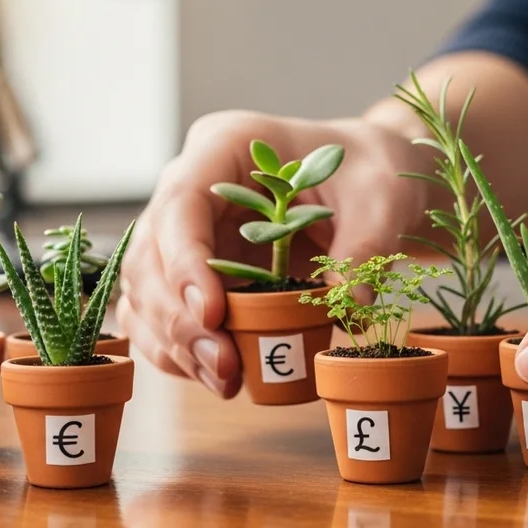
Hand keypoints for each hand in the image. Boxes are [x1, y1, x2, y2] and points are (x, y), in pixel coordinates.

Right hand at [117, 110, 429, 397]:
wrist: (370, 183)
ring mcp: (186, 230)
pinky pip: (162, 313)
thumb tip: (348, 304)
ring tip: (225, 382)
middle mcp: (192, 184)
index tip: (212, 313)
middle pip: (151, 253)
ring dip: (174, 342)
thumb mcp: (382, 198)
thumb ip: (365, 244)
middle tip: (223, 365)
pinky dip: (179, 349)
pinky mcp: (191, 269)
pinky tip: (216, 377)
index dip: (185, 261)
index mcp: (226, 145)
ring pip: (146, 290)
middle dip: (178, 317)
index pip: (181, 202)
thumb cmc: (371, 173)